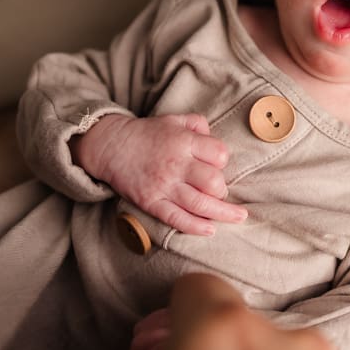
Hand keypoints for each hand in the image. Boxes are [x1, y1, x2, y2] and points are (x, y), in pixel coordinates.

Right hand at [71, 113, 247, 234]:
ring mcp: (163, 185)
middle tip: (220, 190)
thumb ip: (198, 124)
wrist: (112, 146)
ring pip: (200, 204)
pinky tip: (210, 229)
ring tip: (238, 217)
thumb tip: (214, 138)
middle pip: (213, 182)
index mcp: (184, 142)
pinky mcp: (151, 202)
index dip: (223, 160)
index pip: (219, 154)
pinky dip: (195, 227)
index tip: (218, 165)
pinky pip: (176, 218)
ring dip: (223, 213)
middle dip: (223, 188)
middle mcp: (176, 164)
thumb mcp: (174, 120)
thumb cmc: (148, 133)